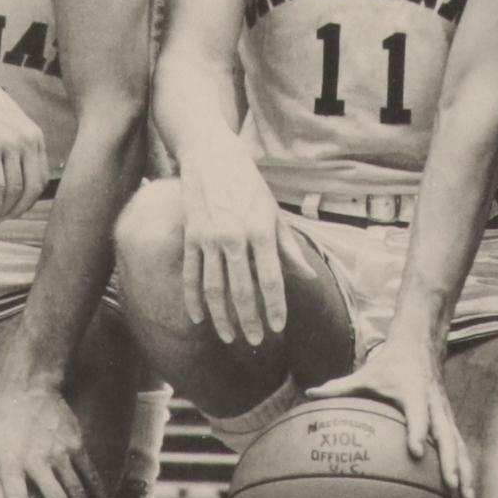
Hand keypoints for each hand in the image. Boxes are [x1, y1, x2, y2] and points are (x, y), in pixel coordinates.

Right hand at [0, 66, 51, 220]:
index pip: (41, 178)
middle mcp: (27, 140)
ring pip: (14, 189)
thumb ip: (18, 142)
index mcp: (35, 135)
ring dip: (3, 209)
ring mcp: (9, 143)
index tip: (15, 208)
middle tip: (4, 218)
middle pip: (32, 188)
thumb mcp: (10, 120)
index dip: (29, 200)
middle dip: (19, 209)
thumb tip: (16, 171)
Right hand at [177, 145, 289, 351]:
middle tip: (256, 341)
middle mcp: (235, 237)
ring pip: (214, 288)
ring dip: (222, 317)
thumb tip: (307, 276)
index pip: (271, 279)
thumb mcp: (274, 211)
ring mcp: (209, 238)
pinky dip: (193, 300)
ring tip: (229, 337)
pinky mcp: (191, 237)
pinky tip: (199, 319)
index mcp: (261, 230)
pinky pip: (191, 275)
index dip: (275, 306)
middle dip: (249, 320)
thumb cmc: (249, 184)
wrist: (211, 155)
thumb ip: (288, 246)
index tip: (278, 327)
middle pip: (242, 290)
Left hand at [317, 332, 470, 497]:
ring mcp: (444, 414)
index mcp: (413, 393)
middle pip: (445, 434)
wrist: (420, 345)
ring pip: (458, 444)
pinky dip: (465, 469)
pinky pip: (459, 447)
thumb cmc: (389, 365)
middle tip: (450, 484)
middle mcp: (433, 405)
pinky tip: (466, 495)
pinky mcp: (449, 421)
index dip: (417, 431)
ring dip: (464, 471)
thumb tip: (309, 394)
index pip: (417, 414)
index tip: (416, 451)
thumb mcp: (365, 374)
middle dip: (450, 460)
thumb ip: (339, 387)